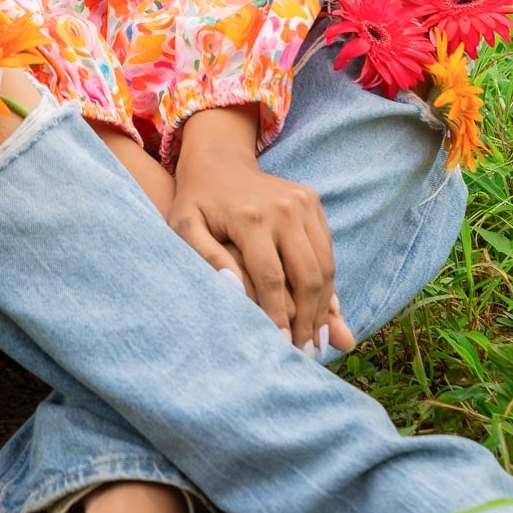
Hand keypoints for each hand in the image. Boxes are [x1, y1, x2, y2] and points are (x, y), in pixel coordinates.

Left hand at [169, 106, 355, 353]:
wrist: (217, 160)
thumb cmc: (196, 202)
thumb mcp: (185, 227)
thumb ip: (206, 258)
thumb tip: (235, 290)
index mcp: (250, 217)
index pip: (271, 279)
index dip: (278, 318)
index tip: (281, 348)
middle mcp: (283, 208)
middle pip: (307, 276)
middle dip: (309, 320)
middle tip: (307, 353)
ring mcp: (303, 201)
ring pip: (324, 266)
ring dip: (324, 307)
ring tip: (319, 339)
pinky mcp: (313, 200)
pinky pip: (327, 250)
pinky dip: (328, 283)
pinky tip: (323, 310)